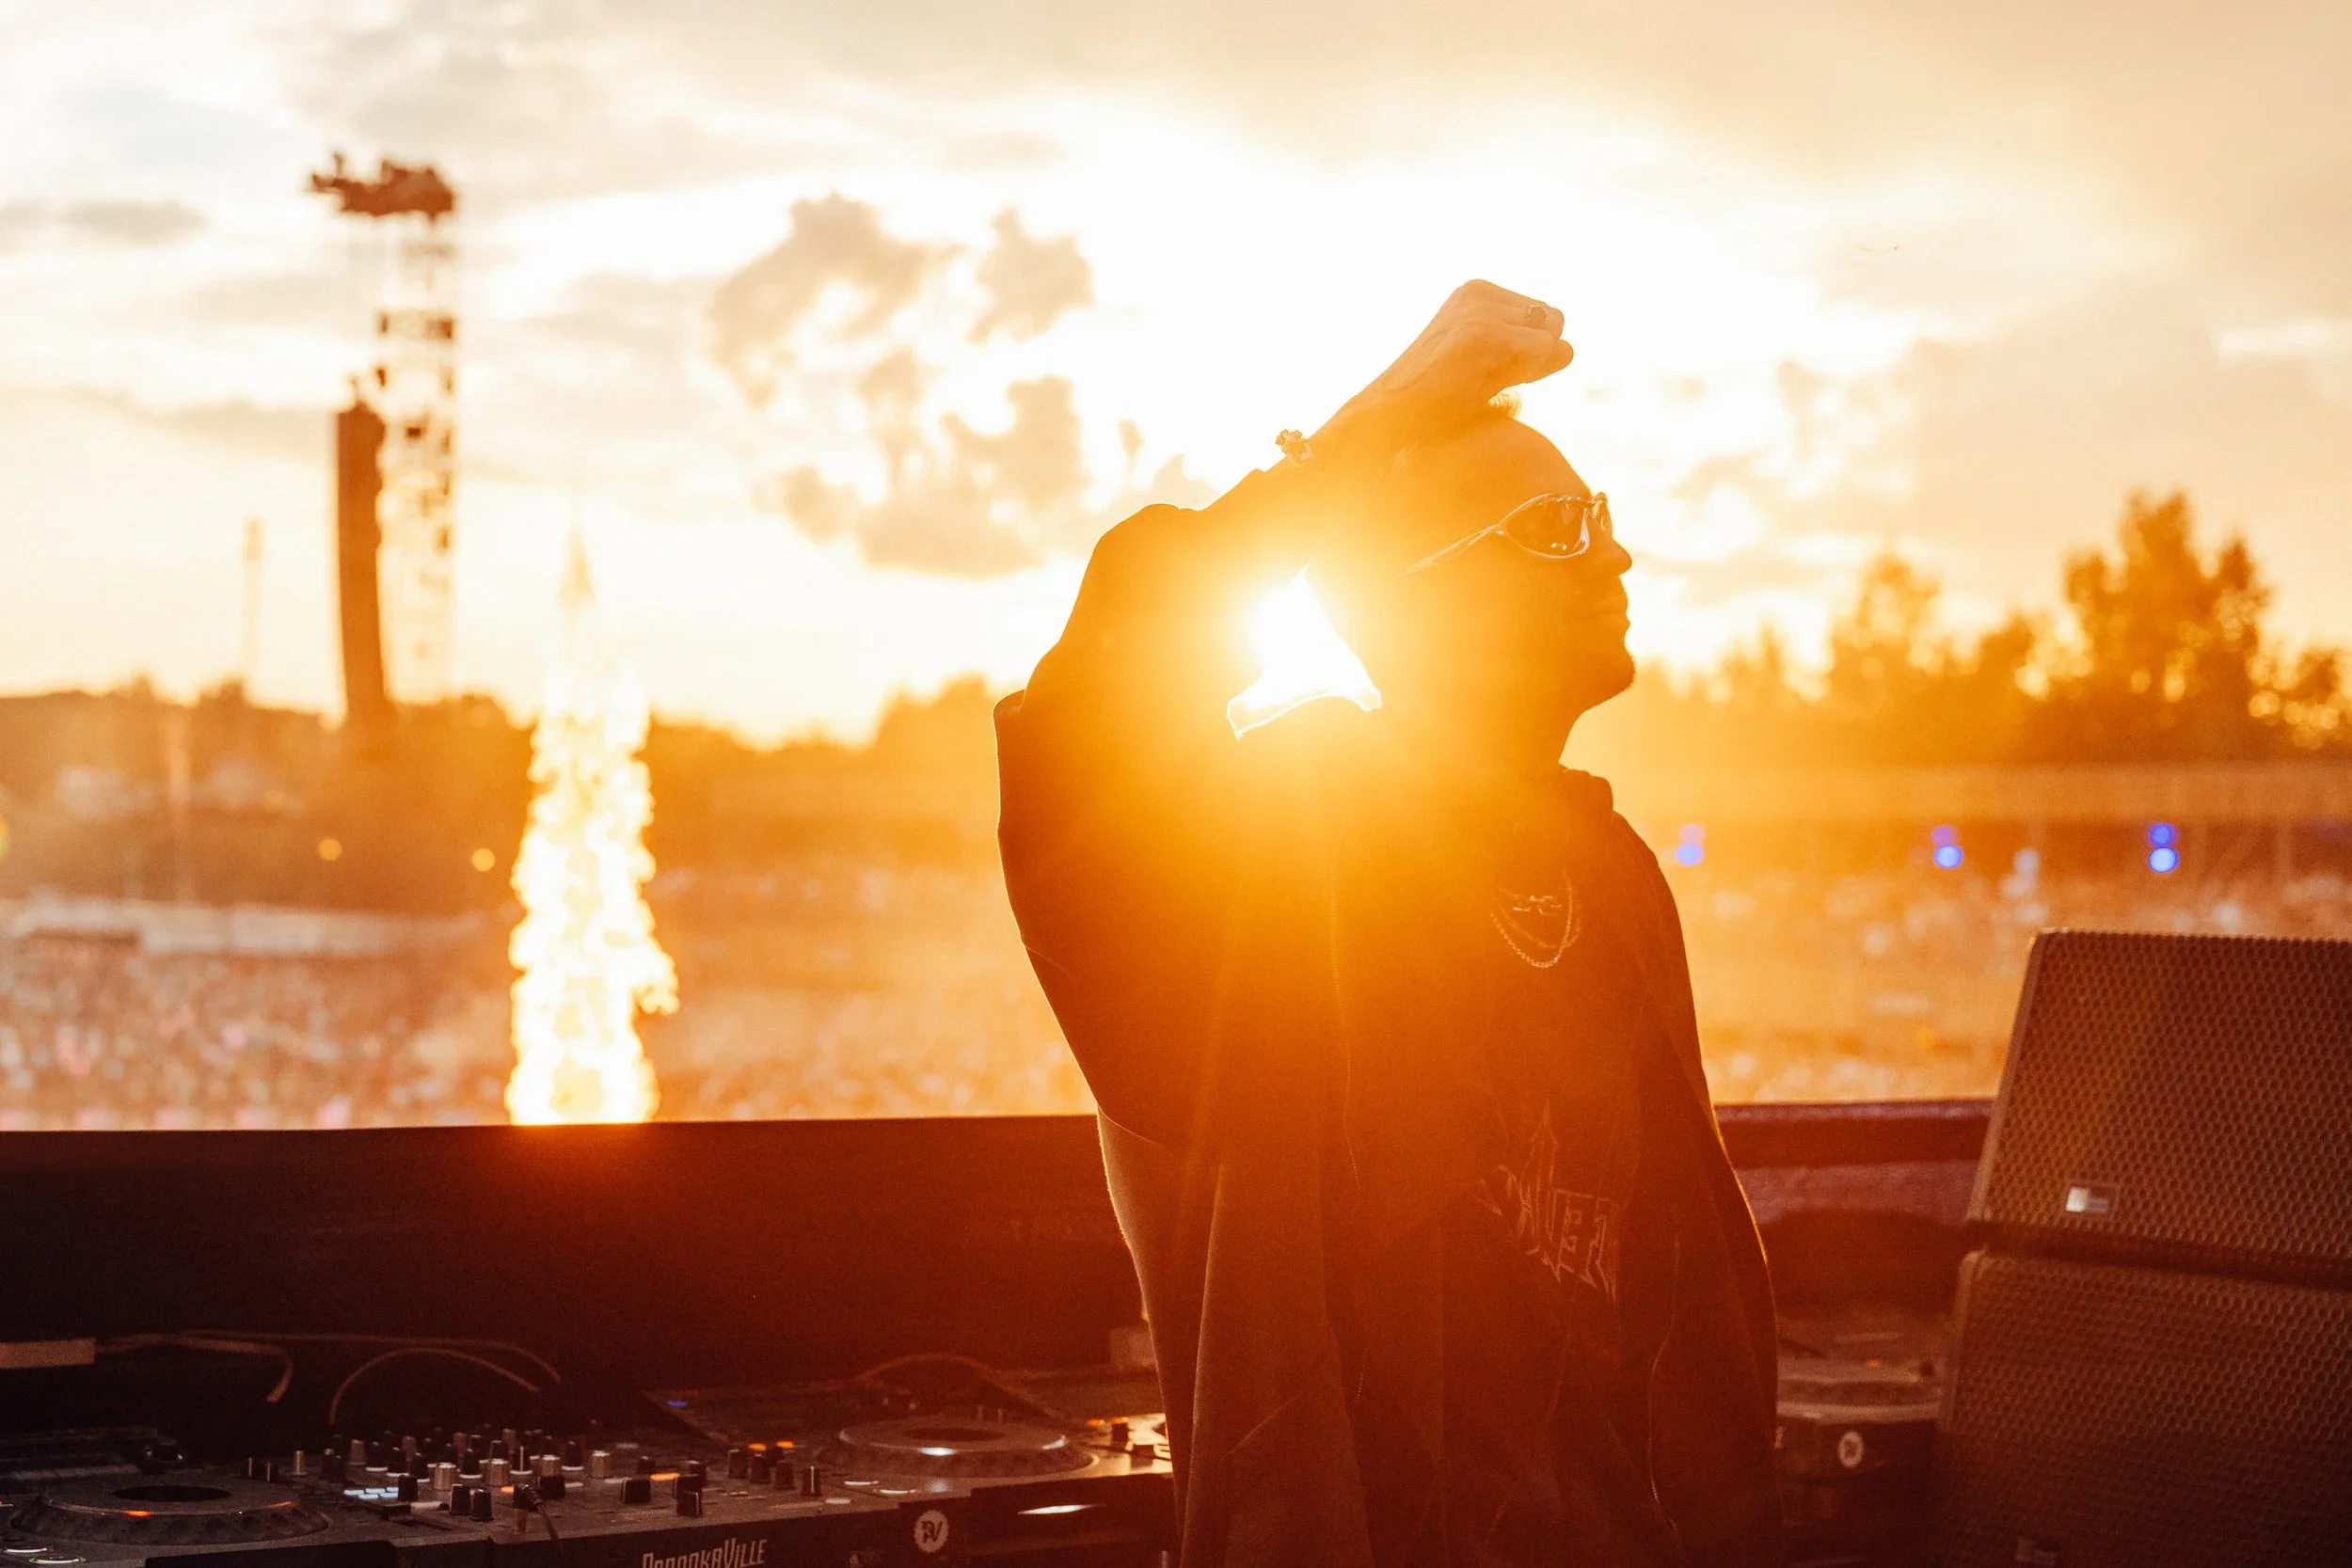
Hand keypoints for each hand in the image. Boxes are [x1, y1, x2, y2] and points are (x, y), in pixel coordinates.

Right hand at [1317, 281, 1572, 459]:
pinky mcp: (1484, 335)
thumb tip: (1569, 349)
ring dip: (1531, 367)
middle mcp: (1479, 292)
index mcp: (1476, 292)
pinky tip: (1490, 386)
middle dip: (1536, 355)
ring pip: (1551, 336)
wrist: (1389, 417)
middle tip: (1492, 378)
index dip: (1530, 353)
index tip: (1490, 371)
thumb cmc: (1436, 402)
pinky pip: (1545, 352)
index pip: (1543, 314)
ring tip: (1487, 382)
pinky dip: (1528, 374)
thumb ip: (1526, 351)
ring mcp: (1481, 311)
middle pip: (1554, 320)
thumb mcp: (1485, 364)